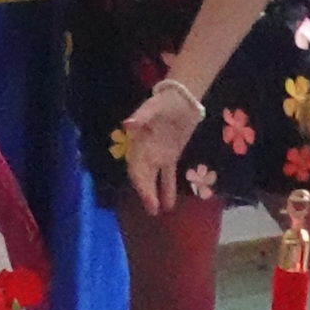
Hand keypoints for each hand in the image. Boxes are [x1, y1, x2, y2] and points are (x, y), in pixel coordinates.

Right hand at [122, 88, 201, 214]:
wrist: (181, 98)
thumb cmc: (164, 101)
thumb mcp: (153, 107)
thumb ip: (141, 116)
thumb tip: (127, 124)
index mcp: (138, 142)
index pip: (136, 166)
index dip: (140, 182)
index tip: (146, 196)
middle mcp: (145, 152)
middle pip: (143, 176)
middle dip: (146, 193)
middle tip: (152, 211)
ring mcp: (157, 155)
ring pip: (153, 179)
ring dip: (154, 195)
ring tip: (157, 212)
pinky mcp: (170, 157)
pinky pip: (167, 176)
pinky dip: (167, 189)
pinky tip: (169, 205)